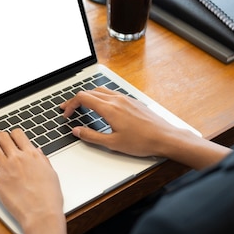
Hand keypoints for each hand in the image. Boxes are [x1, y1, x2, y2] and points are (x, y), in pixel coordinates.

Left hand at [0, 129, 69, 233]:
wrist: (41, 214)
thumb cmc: (49, 197)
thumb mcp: (51, 173)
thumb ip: (42, 159)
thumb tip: (36, 151)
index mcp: (31, 155)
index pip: (17, 133)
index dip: (13, 134)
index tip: (11, 139)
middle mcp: (17, 158)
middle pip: (2, 136)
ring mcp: (5, 169)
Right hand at [61, 87, 230, 168]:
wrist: (165, 137)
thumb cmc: (142, 142)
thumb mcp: (112, 143)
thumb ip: (91, 136)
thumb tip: (77, 131)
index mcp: (109, 108)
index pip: (82, 98)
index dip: (71, 104)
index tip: (67, 114)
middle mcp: (116, 100)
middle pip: (89, 92)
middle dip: (76, 100)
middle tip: (69, 110)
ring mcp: (125, 98)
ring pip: (101, 90)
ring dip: (88, 97)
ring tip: (83, 107)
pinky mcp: (132, 101)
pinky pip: (112, 93)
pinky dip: (100, 97)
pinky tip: (102, 108)